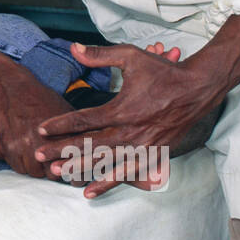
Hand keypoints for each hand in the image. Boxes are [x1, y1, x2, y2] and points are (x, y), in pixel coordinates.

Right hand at [0, 47, 71, 178]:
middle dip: (55, 173)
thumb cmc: (42, 99)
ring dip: (36, 169)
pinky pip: (18, 168)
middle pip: (54, 174)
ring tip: (37, 160)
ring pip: (35, 173)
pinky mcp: (10, 146)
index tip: (74, 175)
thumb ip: (78, 134)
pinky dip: (20, 164)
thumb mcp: (66, 113)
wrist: (14, 88)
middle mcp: (47, 143)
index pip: (74, 167)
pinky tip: (23, 155)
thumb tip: (93, 153)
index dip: (75, 174)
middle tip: (53, 168)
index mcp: (65, 135)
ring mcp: (27, 146)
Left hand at [36, 42, 225, 197]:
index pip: (85, 121)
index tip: (41, 130)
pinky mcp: (154, 154)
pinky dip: (108, 182)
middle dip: (63, 152)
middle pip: (91, 145)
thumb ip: (100, 55)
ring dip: (82, 169)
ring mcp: (144, 146)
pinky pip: (127, 172)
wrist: (199, 88)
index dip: (61, 125)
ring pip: (106, 163)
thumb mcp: (131, 56)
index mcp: (124, 110)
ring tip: (58, 175)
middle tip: (40, 157)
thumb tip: (73, 48)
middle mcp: (133, 131)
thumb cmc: (164, 71)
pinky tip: (90, 191)